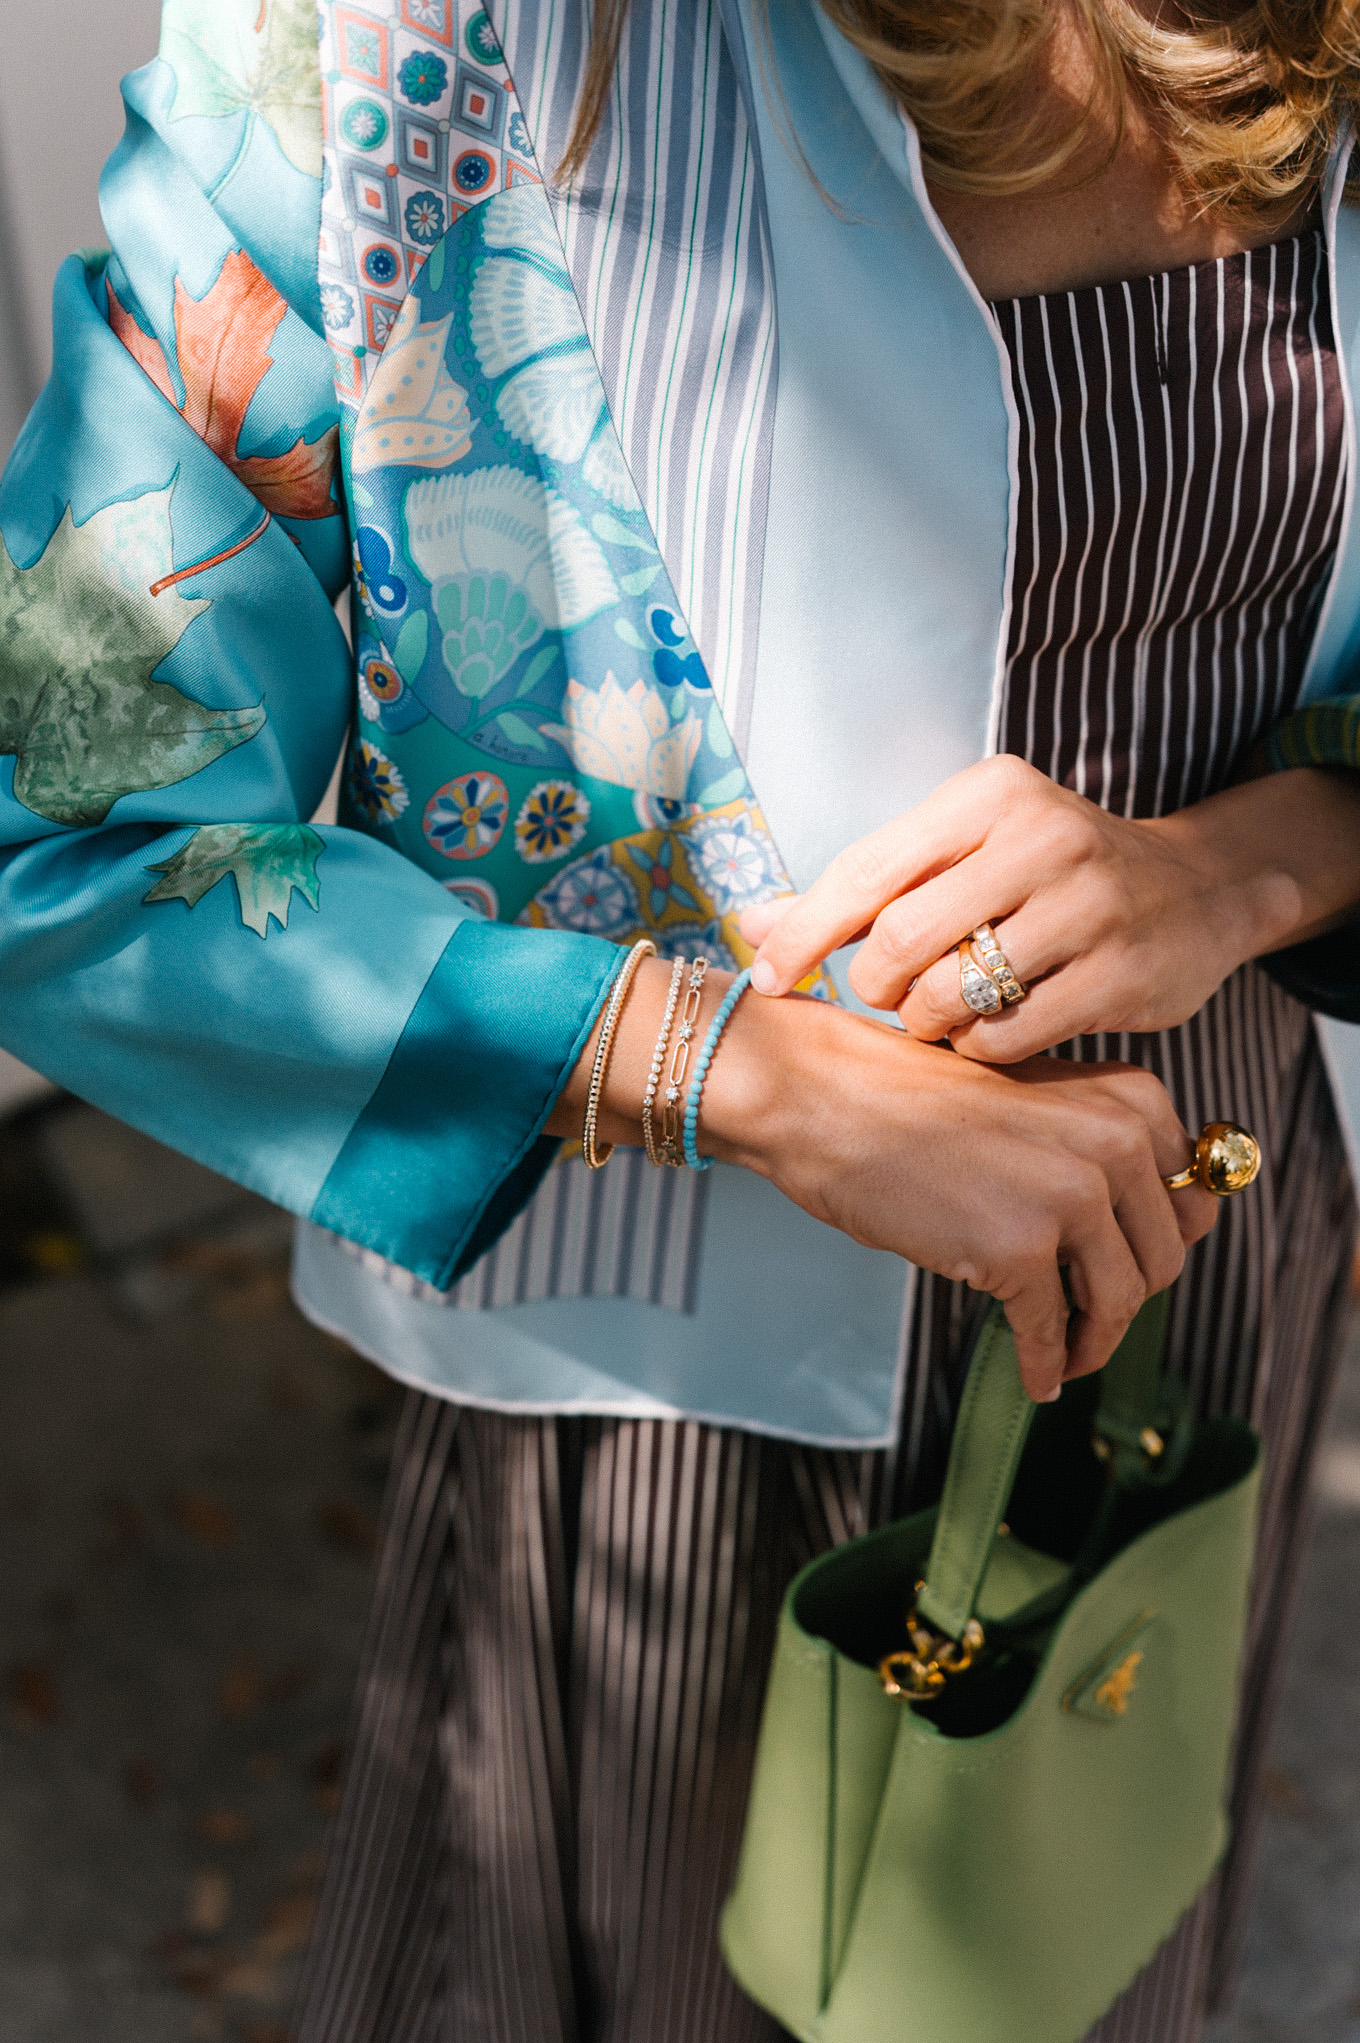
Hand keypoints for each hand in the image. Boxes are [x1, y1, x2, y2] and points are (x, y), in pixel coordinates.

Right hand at [548, 957, 1216, 1398]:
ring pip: (1119, 1301)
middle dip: (1125, 1302)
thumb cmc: (917, 1101)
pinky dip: (1047, 1364)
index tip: (1130, 1272)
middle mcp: (1118, 1141)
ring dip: (1095, 1343)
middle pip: (1160, 1258)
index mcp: (1133, 1099)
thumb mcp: (1038, 1101)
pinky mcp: (1019, 1248)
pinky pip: (1051, 1330)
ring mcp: (1072, 1195)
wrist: (831, 1098)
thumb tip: (1143, 1239)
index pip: (1192, 1198)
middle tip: (1090, 1325)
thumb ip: (1098, 1149)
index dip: (1161, 1246)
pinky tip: (1035, 1377)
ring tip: (1068, 1359)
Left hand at [739, 755, 1359, 1061]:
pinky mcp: (1120, 976)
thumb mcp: (966, 849)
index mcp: (989, 795)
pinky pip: (1005, 1038)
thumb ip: (868, 883)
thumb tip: (754, 920)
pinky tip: (989, 1032)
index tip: (766, 979)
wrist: (1195, 891)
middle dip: (876, 986)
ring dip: (926, 1023)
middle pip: (899, 941)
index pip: (866, 869)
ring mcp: (1088, 907)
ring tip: (942, 1013)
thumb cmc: (1050, 871)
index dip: (804, 934)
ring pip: (949, 996)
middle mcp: (1042, 838)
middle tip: (891, 995)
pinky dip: (977, 1050)